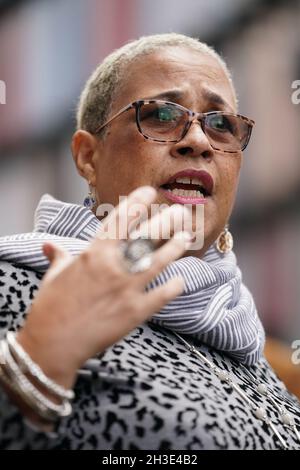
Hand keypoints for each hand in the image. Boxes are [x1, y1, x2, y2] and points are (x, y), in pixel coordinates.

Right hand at [17, 186, 191, 388]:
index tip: (149, 192)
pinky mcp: (136, 312)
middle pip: (147, 236)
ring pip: (160, 261)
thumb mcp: (53, 277)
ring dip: (175, 247)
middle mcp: (114, 266)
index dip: (137, 202)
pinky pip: (162, 295)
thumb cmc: (50, 309)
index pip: (120, 219)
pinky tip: (181, 281)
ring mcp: (128, 288)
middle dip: (167, 220)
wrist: (53, 344)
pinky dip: (174, 287)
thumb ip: (58, 257)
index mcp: (94, 253)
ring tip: (186, 236)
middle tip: (181, 212)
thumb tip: (48, 246)